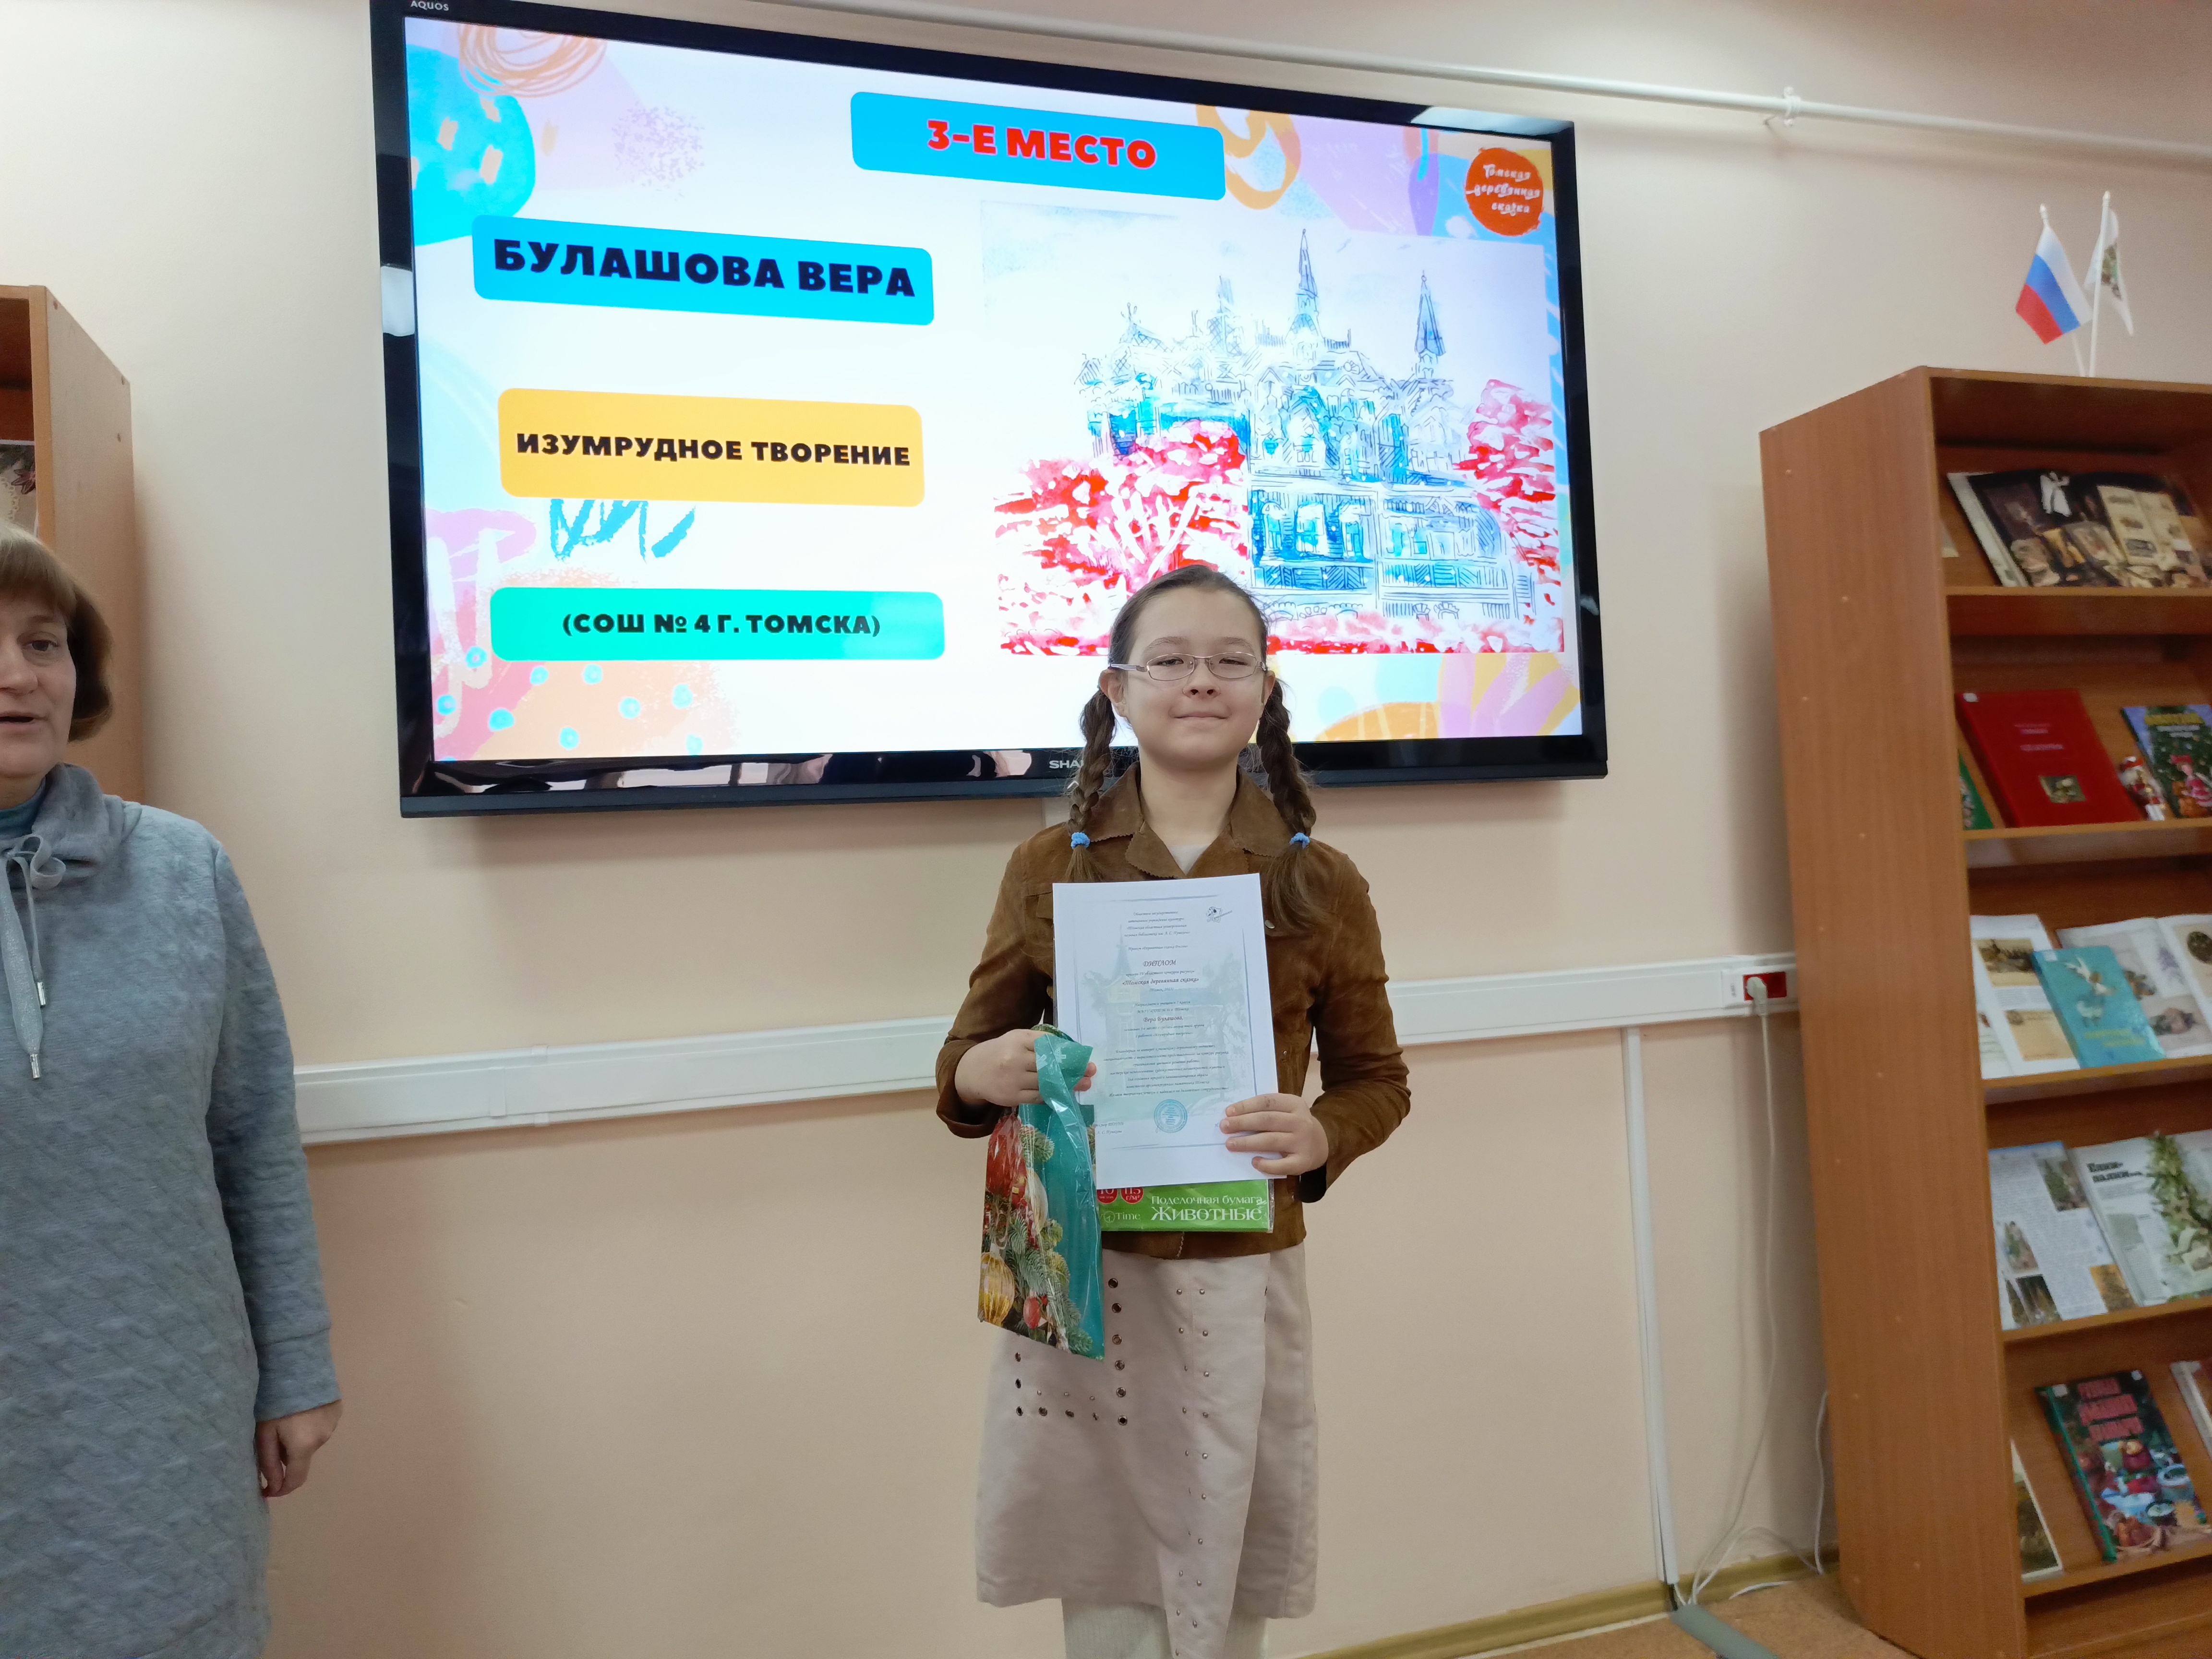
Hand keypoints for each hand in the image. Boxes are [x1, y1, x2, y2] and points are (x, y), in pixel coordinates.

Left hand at [256, 1400, 341, 1497]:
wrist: (300, 1365)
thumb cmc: (276, 1400)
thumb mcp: (264, 1433)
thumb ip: (269, 1462)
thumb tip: (273, 1486)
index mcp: (304, 1447)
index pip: (295, 1480)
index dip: (281, 1490)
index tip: (265, 1491)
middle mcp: (322, 1440)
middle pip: (301, 1458)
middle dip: (286, 1456)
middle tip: (271, 1438)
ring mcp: (333, 1424)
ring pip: (311, 1442)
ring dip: (298, 1439)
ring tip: (286, 1418)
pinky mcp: (337, 1410)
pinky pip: (320, 1427)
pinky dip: (308, 1426)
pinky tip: (301, 1410)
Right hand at [954, 1029, 1098, 1107]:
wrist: (971, 1071)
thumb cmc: (999, 1052)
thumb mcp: (1015, 1039)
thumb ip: (1038, 1041)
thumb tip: (1068, 1049)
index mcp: (1018, 1039)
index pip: (1049, 1044)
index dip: (1068, 1052)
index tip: (1083, 1057)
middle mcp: (1015, 1058)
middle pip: (1050, 1065)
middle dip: (1072, 1070)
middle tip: (1090, 1073)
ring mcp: (1013, 1079)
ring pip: (1046, 1083)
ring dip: (1066, 1085)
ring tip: (1082, 1084)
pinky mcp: (1012, 1096)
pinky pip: (1038, 1097)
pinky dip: (1051, 1095)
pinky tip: (1062, 1093)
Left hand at [1222, 1093, 1329, 1176]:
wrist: (1321, 1143)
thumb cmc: (1294, 1125)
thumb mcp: (1286, 1110)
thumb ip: (1266, 1111)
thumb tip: (1233, 1116)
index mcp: (1294, 1104)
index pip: (1267, 1102)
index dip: (1246, 1106)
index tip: (1228, 1112)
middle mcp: (1300, 1121)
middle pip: (1266, 1120)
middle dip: (1242, 1123)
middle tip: (1224, 1127)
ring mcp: (1302, 1142)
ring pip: (1271, 1141)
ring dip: (1247, 1143)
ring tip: (1230, 1144)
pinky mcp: (1302, 1162)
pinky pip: (1281, 1165)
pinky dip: (1266, 1164)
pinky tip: (1254, 1162)